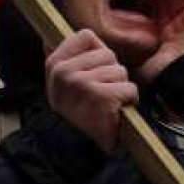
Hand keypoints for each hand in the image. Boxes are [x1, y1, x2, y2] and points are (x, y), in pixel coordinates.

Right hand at [46, 30, 138, 150]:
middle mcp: (64, 71)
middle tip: (98, 95)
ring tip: (105, 105)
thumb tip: (86, 36)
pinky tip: (114, 112)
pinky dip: (128, 102)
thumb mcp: (61, 83)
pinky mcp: (100, 96)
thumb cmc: (73, 114)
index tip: (92, 71)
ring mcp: (81, 83)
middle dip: (111, 74)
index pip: (86, 36)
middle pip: (108, 54)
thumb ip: (72, 58)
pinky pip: (129, 89)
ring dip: (120, 89)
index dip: (97, 52)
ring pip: (120, 71)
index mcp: (54, 63)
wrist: (72, 148)